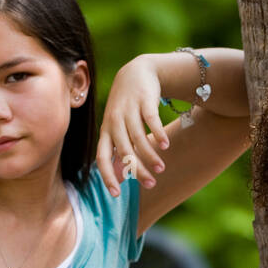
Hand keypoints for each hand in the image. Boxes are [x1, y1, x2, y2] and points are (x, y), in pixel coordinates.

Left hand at [95, 54, 169, 197]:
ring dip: (150, 155)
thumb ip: (119, 152)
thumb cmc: (126, 107)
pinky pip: (150, 120)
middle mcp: (114, 122)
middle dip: (137, 170)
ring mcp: (128, 110)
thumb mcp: (118, 129)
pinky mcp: (144, 100)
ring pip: (138, 138)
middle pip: (124, 151)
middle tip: (151, 184)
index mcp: (106, 132)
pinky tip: (165, 145)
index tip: (117, 194)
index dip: (107, 176)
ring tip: (161, 168)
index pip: (102, 158)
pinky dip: (158, 133)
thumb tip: (120, 178)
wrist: (135, 73)